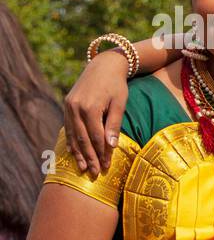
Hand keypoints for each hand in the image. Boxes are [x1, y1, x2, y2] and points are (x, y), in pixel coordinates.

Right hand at [65, 50, 131, 177]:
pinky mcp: (67, 105)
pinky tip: (74, 152)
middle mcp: (75, 107)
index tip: (107, 167)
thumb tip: (110, 147)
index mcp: (90, 107)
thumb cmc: (117, 85)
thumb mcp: (120, 103)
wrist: (103, 65)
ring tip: (83, 168)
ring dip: (78, 152)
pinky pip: (67, 127)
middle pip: (82, 138)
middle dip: (89, 157)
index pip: (96, 137)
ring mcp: (69, 106)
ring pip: (72, 134)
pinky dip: (70, 141)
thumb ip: (114, 125)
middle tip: (95, 173)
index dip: (101, 153)